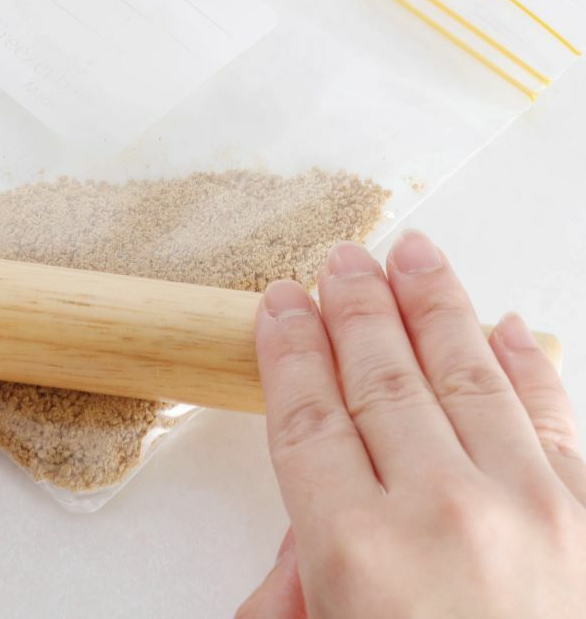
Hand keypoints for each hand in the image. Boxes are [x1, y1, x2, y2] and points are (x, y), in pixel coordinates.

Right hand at [237, 231, 585, 617]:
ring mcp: (536, 512)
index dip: (291, 348)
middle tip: (340, 257)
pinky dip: (529, 365)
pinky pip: (555, 416)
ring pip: (466, 373)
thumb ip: (297, 600)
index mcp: (361, 558)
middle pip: (381, 377)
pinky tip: (508, 327)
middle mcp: (445, 516)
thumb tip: (303, 543)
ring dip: (434, 305)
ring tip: (413, 253)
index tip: (281, 300)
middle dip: (355, 307)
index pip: (308, 415)